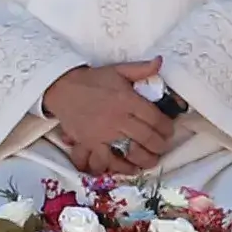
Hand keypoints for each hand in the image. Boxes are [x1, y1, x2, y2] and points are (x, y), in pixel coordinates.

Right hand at [44, 60, 176, 175]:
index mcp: (127, 99)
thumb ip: (141, 69)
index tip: (169, 131)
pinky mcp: (91, 143)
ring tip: (152, 160)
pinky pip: (108, 159)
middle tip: (163, 147)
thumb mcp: (118, 70)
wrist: (63, 88)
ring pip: (132, 151)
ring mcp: (104, 132)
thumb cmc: (93, 80)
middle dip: (160, 145)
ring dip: (146, 159)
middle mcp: (118, 117)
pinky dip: (121, 167)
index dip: (166, 127)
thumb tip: (160, 62)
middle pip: (147, 137)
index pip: (154, 118)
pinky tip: (130, 169)